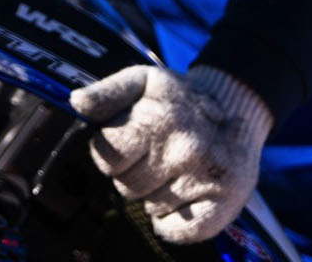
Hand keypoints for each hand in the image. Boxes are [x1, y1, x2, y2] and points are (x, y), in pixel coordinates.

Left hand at [70, 64, 271, 244]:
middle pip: (127, 185)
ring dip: (153, 193)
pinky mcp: (227, 201)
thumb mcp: (139, 80)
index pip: (107, 157)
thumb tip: (77, 103)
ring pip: (152, 207)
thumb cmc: (177, 97)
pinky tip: (178, 198)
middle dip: (130, 172)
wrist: (234, 104)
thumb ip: (104, 93)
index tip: (125, 143)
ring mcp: (207, 178)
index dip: (109, 152)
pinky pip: (183, 232)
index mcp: (158, 120)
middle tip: (150, 155)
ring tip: (169, 169)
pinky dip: (174, 223)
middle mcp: (184, 151)